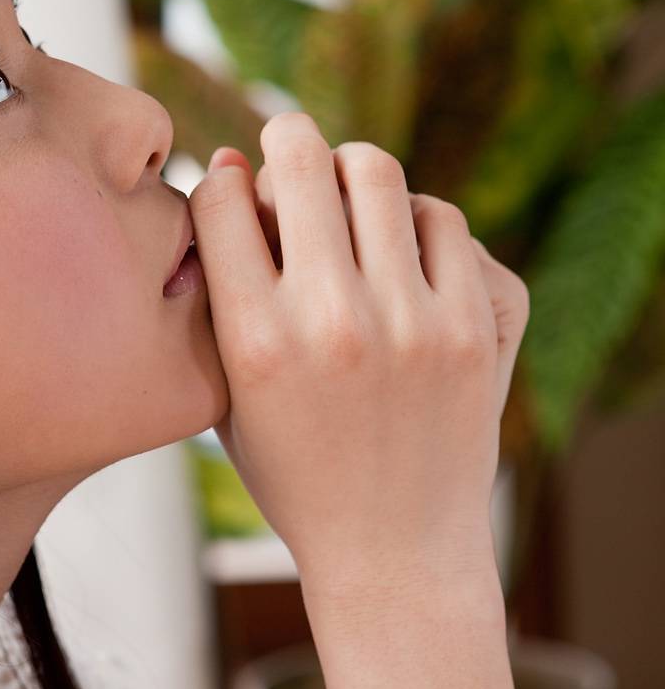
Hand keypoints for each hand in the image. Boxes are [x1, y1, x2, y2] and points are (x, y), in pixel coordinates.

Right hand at [189, 114, 530, 602]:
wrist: (393, 551)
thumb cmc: (295, 470)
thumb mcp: (227, 391)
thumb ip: (217, 290)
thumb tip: (229, 168)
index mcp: (255, 340)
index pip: (223, 199)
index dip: (221, 180)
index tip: (233, 190)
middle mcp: (331, 322)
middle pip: (302, 160)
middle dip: (286, 137)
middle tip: (288, 146)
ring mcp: (410, 322)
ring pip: (379, 172)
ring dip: (353, 171)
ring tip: (347, 192)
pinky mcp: (472, 327)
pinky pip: (444, 220)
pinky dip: (416, 219)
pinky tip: (401, 245)